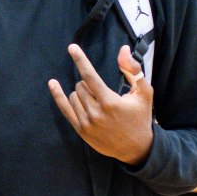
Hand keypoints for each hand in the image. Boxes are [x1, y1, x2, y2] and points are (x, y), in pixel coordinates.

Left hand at [48, 44, 153, 165]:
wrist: (136, 149)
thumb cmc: (141, 117)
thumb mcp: (144, 93)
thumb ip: (133, 70)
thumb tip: (122, 49)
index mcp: (110, 102)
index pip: (90, 76)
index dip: (80, 60)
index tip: (71, 47)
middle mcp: (96, 113)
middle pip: (81, 85)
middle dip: (90, 85)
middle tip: (104, 94)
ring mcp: (86, 123)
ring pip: (74, 95)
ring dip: (82, 94)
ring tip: (99, 103)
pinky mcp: (80, 130)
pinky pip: (65, 108)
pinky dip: (58, 95)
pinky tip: (52, 84)